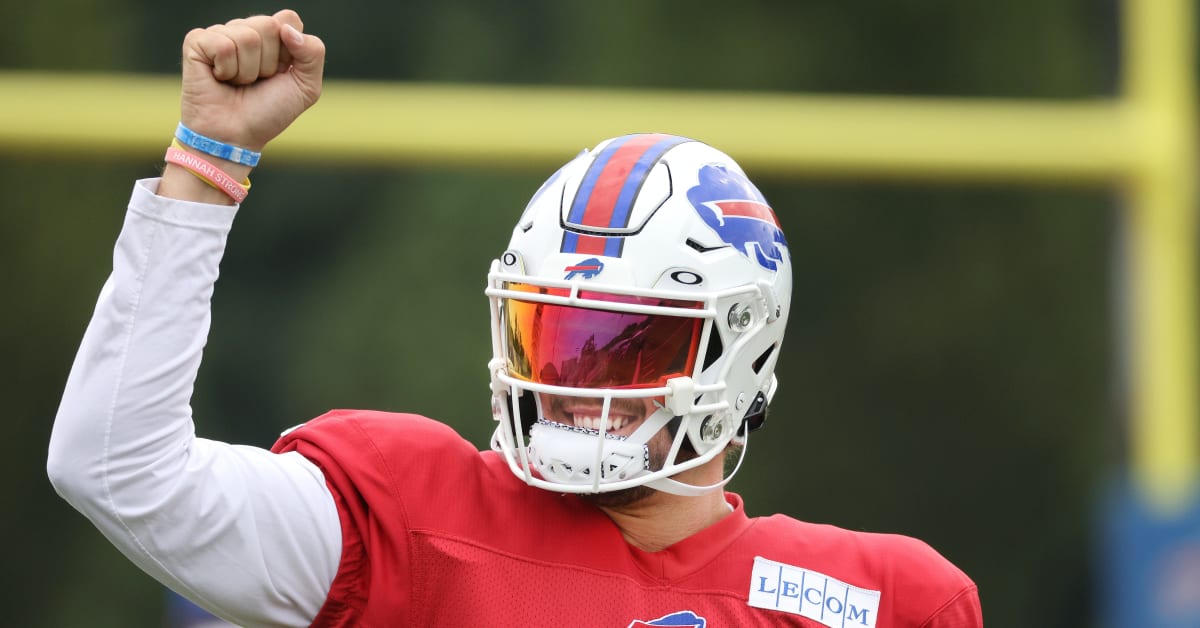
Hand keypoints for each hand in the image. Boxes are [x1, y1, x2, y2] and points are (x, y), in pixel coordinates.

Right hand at [179, 9, 324, 151]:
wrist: (236, 137)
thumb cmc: (268, 113)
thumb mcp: (306, 87)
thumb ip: (313, 52)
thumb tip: (286, 28)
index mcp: (273, 36)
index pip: (288, 19)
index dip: (289, 51)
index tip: (280, 73)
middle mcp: (246, 30)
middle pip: (269, 25)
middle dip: (269, 63)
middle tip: (256, 81)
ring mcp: (220, 33)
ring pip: (247, 36)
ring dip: (247, 71)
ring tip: (237, 83)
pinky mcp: (196, 42)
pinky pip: (222, 45)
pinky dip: (226, 69)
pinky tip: (219, 78)